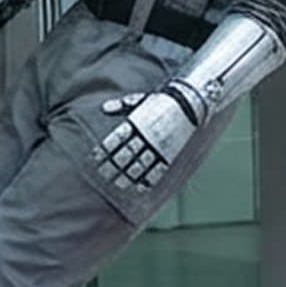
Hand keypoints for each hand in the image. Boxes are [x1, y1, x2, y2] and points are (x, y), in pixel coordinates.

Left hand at [92, 81, 209, 190]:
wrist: (188, 102)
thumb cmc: (161, 101)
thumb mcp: (139, 100)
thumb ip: (121, 105)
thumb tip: (104, 108)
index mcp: (136, 123)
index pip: (116, 139)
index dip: (105, 150)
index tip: (97, 158)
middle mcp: (145, 136)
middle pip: (126, 154)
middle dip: (114, 166)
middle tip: (105, 173)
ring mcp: (158, 146)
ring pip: (140, 164)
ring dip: (128, 175)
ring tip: (119, 183)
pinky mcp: (170, 153)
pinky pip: (158, 169)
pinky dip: (148, 180)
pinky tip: (141, 187)